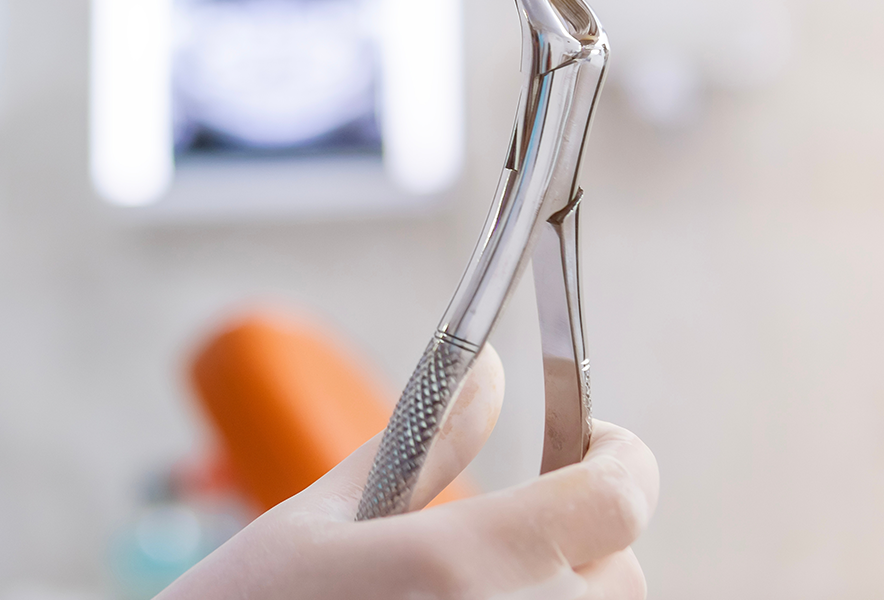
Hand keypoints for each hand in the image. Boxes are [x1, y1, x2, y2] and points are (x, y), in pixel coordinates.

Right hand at [160, 346, 657, 598]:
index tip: (595, 438)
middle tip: (522, 512)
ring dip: (563, 587)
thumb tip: (489, 370)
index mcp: (460, 567)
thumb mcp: (326, 517)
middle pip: (623, 569)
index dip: (622, 457)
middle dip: (585, 528)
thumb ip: (426, 443)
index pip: (617, 500)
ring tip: (480, 574)